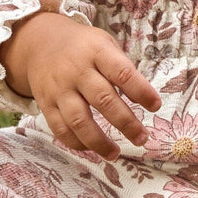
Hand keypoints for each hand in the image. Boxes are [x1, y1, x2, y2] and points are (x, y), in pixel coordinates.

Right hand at [0, 12, 160, 159]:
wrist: (41, 43)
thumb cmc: (84, 46)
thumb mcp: (105, 44)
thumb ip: (121, 68)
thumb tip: (142, 98)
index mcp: (97, 52)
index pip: (122, 72)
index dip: (141, 90)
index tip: (156, 106)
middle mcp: (77, 71)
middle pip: (103, 99)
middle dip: (125, 122)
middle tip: (142, 137)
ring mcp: (59, 89)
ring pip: (79, 120)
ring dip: (99, 141)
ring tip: (116, 154)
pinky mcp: (46, 104)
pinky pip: (60, 129)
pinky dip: (77, 143)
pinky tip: (92, 149)